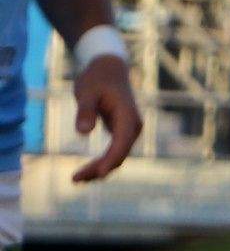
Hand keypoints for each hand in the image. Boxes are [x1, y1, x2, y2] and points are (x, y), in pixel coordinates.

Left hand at [65, 53, 139, 183]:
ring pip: (117, 157)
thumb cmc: (96, 79)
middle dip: (99, 170)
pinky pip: (114, 153)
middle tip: (74, 180)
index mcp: (128, 117)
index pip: (121, 144)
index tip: (98, 174)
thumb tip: (83, 133)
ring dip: (99, 170)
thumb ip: (85, 111)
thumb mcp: (86, 92)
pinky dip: (101, 164)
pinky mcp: (122, 133)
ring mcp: (129, 131)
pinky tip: (87, 172)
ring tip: (76, 180)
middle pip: (119, 155)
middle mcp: (133, 127)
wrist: (108, 69)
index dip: (110, 160)